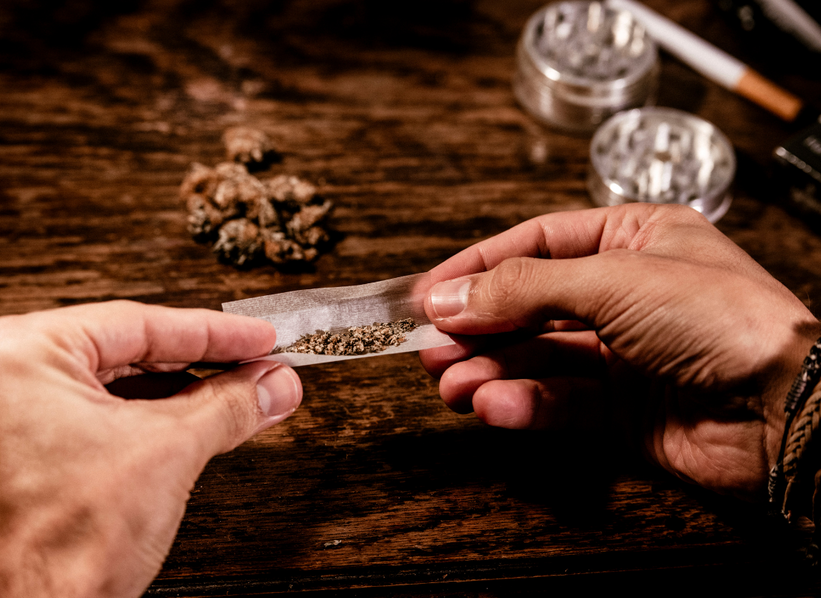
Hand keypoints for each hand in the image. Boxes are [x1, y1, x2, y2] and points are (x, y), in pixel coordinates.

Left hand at [0, 301, 301, 596]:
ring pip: (105, 385)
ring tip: (234, 392)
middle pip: (121, 352)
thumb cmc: (65, 547)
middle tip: (254, 365)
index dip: (213, 332)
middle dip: (198, 364)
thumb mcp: (171, 450)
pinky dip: (137, 418)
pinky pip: (83, 415)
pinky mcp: (5, 452)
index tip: (256, 338)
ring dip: (174, 392)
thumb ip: (230, 404)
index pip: (137, 325)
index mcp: (16, 353)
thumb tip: (270, 383)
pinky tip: (187, 419)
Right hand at [419, 204, 819, 498]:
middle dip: (477, 328)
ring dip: (489, 370)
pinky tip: (494, 407)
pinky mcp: (624, 411)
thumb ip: (522, 288)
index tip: (428, 294)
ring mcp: (625, 354)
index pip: (535, 244)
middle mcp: (626, 294)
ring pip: (536, 359)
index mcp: (633, 239)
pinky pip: (559, 403)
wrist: (786, 410)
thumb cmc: (724, 320)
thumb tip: (450, 297)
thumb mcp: (612, 280)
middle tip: (429, 347)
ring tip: (450, 384)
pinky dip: (523, 405)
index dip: (478, 268)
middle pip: (528, 306)